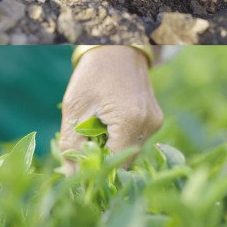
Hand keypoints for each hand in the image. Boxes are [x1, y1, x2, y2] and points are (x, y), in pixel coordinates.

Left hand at [59, 46, 162, 171]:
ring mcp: (155, 121)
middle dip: (103, 159)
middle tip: (82, 148)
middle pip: (124, 159)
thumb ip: (72, 146)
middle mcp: (148, 124)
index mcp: (130, 120)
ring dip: (111, 148)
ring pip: (130, 150)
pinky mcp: (155, 118)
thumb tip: (71, 177)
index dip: (96, 171)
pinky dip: (120, 138)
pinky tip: (107, 124)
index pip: (115, 163)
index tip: (78, 170)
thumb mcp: (75, 109)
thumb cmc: (93, 76)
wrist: (117, 50)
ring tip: (94, 131)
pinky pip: (136, 139)